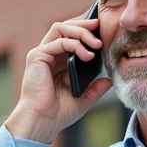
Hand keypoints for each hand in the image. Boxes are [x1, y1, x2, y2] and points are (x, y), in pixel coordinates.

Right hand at [5, 9, 113, 142]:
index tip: (101, 31)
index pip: (70, 36)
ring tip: (96, 44)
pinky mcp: (37, 56)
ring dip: (81, 32)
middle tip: (100, 27)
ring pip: (61, 28)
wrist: (44, 122)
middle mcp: (48, 55)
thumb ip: (96, 88)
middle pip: (65, 27)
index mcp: (58, 61)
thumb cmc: (59, 113)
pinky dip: (74, 44)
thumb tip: (109, 80)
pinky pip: (58, 41)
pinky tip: (87, 55)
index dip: (85, 30)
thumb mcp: (84, 98)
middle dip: (84, 25)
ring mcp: (41, 54)